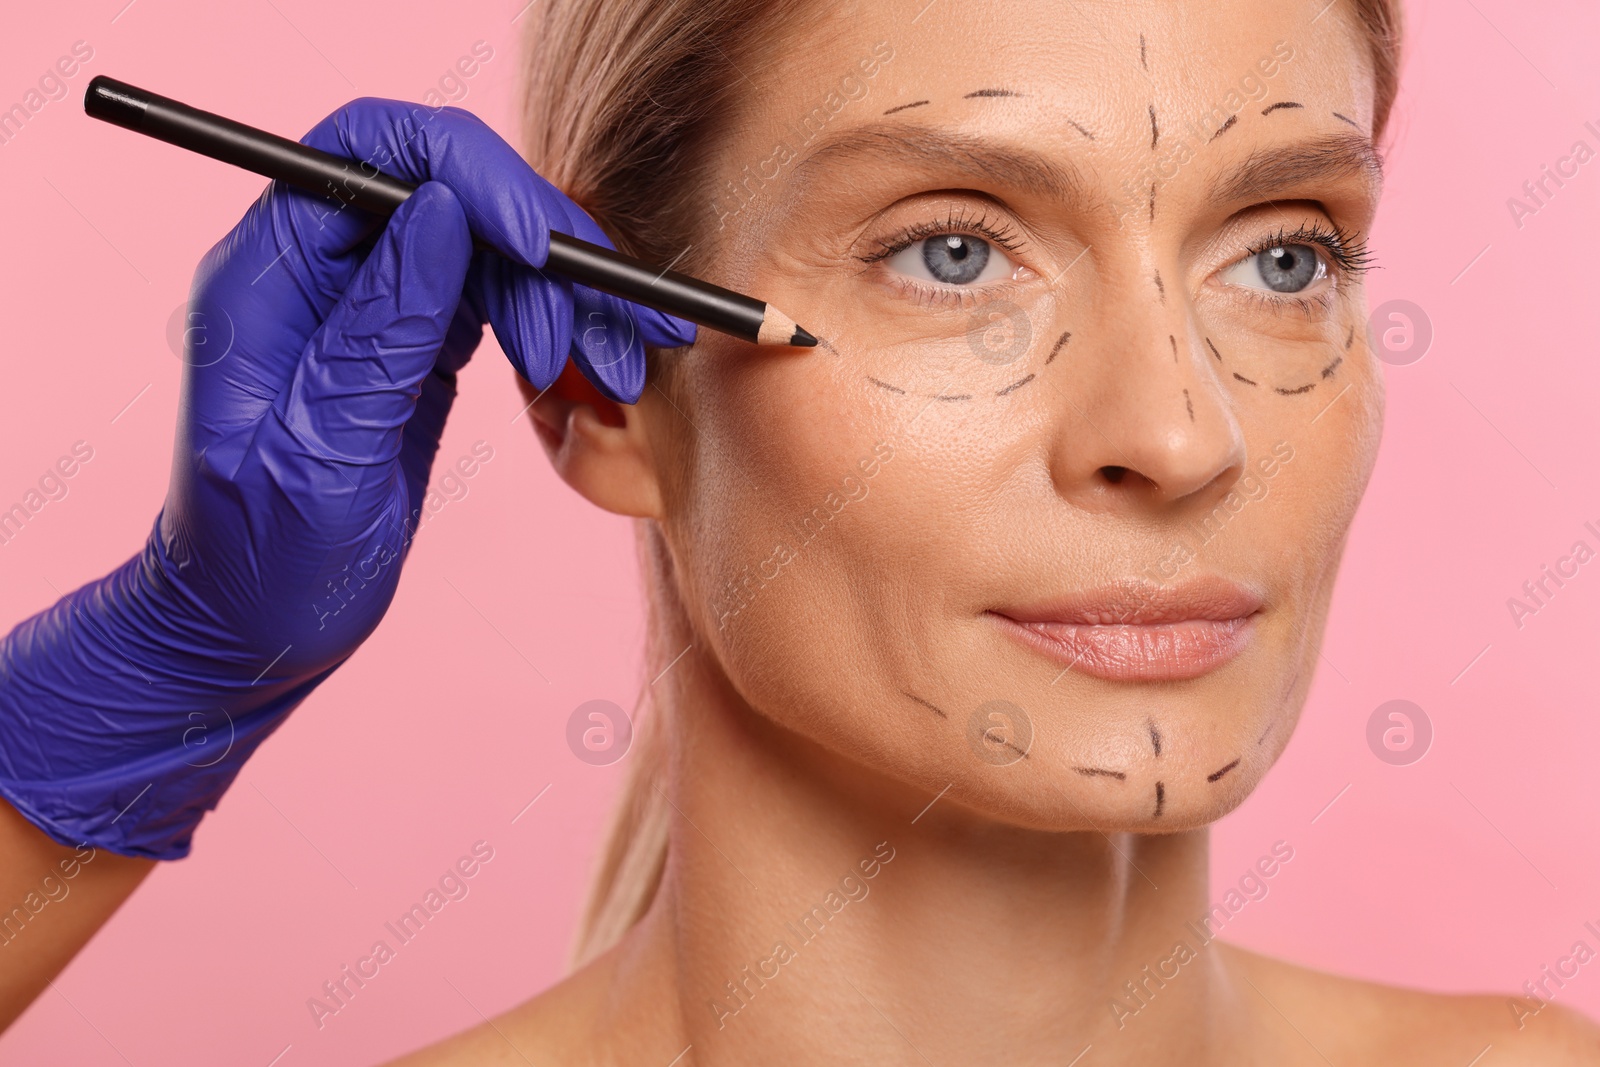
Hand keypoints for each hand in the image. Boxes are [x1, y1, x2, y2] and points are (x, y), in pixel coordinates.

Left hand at [0, 97, 694, 858]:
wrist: (252, 633)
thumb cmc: (261, 560)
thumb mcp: (323, 449)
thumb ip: (380, 327)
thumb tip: (443, 209)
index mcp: (272, 272)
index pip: (376, 151)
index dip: (471, 172)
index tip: (543, 246)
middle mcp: (325, 270)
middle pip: (456, 193)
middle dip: (545, 251)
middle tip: (611, 330)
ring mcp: (376, 305)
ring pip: (494, 249)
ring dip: (571, 298)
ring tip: (623, 371)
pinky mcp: (418, 346)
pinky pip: (503, 301)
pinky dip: (562, 326)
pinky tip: (601, 367)